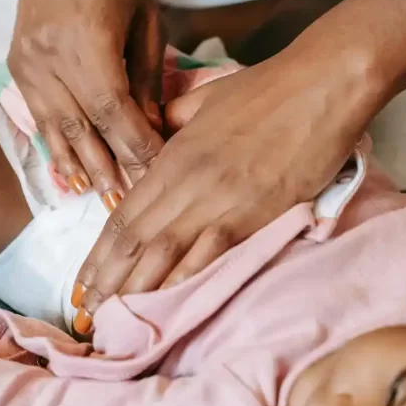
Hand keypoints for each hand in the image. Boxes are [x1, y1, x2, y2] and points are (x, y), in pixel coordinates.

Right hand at [0, 0, 164, 200]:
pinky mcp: (17, 69)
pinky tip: (72, 180)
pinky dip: (59, 151)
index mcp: (88, 38)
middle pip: (86, 126)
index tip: (160, 172)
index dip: (136, 144)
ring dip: (85, 170)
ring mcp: (29, 65)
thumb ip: (148, 74)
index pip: (114, 107)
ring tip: (106, 204)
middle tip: (136, 206)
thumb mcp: (145, 16)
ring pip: (60, 129)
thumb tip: (153, 128)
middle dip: (113, 168)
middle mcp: (52, 55)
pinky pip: (41, 119)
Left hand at [70, 0, 405, 331]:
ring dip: (134, 290)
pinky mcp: (253, 214)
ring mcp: (218, 200)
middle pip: (134, 240)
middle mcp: (186, 181)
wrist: (323, 83)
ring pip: (162, 253)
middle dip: (106, 281)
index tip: (82, 282)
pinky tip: (165, 307)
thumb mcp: (205, 100)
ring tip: (111, 321)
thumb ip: (172, 123)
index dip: (99, 253)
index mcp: (173, 155)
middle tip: (86, 314)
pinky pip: (208, 254)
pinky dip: (183, 282)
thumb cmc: (269, 88)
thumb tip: (153, 136)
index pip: (124, 214)